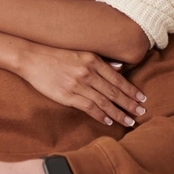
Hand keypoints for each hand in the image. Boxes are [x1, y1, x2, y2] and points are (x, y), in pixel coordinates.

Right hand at [17, 45, 145, 127]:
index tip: (142, 99)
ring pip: (104, 102)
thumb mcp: (80, 52)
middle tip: (142, 113)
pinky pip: (89, 108)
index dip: (131, 90)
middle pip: (114, 92)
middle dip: (130, 104)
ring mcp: (77, 85)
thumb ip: (101, 61)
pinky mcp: (67, 95)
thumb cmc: (55, 54)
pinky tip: (108, 121)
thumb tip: (120, 67)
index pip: (118, 79)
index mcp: (92, 60)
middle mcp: (87, 73)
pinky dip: (101, 115)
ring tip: (129, 121)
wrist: (31, 58)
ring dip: (119, 113)